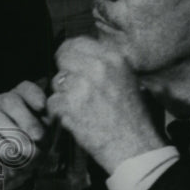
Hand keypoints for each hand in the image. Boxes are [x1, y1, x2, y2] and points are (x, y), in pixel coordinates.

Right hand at [0, 81, 52, 189]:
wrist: (8, 176)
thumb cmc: (28, 152)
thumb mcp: (43, 138)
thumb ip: (46, 125)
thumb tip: (54, 115)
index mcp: (19, 100)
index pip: (25, 88)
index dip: (34, 95)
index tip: (42, 107)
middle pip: (9, 100)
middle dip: (27, 120)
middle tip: (39, 137)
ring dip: (16, 137)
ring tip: (30, 154)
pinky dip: (3, 149)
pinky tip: (13, 157)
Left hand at [47, 37, 162, 173]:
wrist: (135, 147)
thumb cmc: (136, 119)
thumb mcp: (130, 81)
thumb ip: (108, 66)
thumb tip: (88, 58)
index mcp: (113, 58)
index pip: (78, 42)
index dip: (70, 53)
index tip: (69, 62)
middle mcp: (96, 67)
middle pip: (62, 57)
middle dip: (64, 71)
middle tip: (69, 86)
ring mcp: (80, 86)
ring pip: (56, 81)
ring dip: (62, 94)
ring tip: (79, 107)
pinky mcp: (68, 106)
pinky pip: (53, 102)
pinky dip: (59, 113)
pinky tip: (74, 119)